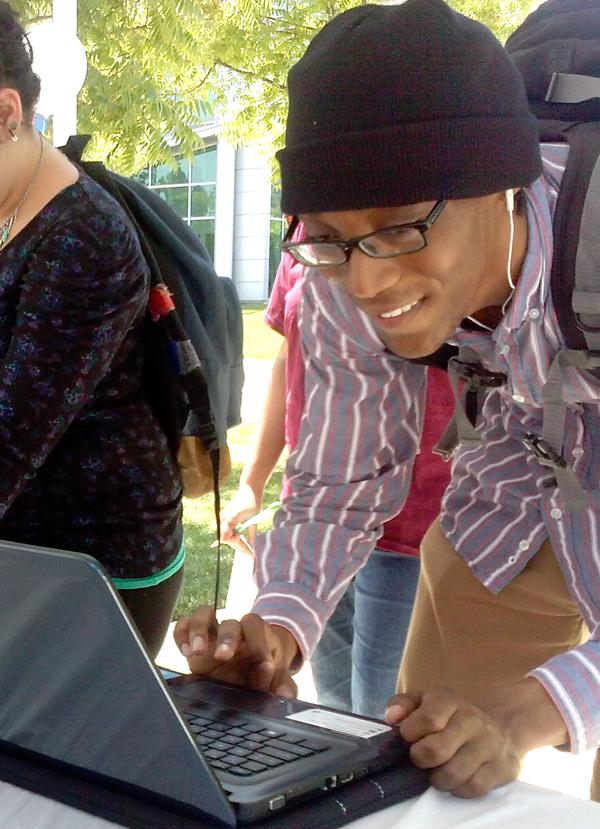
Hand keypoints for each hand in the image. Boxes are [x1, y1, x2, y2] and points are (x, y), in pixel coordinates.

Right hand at [173, 606, 298, 696]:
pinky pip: (184, 625)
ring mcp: (213, 633)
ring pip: (204, 615)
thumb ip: (283, 685)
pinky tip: (184, 651)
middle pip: (230, 622)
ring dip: (198, 629)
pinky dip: (181, 633)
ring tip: (195, 651)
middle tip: (223, 657)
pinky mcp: (195, 641)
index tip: (263, 665)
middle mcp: (234, 630)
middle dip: (227, 638)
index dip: (259, 642)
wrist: (251, 666)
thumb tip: (286, 695)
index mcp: (256, 634)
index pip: (256, 626)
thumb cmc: (264, 669)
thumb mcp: (277, 677)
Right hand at [220, 484, 261, 551]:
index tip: (248, 551)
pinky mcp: (227, 515)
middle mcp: (224, 518)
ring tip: (246, 548)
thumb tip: (253, 546)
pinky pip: (228, 529)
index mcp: (229, 519)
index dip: (238, 546)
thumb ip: (252, 533)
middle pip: (226, 538)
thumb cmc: (253, 501)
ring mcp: (224, 516)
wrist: (250, 487)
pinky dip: (234, 535)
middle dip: (237, 546)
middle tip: (248, 554)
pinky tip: (241, 539)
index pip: (228, 538)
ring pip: (227, 534)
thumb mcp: (254, 519)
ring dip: (235, 541)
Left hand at [384, 689, 521, 797]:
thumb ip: (402, 704)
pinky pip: (473, 788)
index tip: (407, 738)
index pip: (428, 719)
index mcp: (450, 701)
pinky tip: (457, 779)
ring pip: (453, 774)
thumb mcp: (424, 702)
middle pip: (436, 751)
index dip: (410, 734)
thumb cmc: (449, 718)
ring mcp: (490, 744)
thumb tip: (392, 718)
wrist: (496, 728)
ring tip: (437, 771)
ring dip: (438, 779)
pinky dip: (459, 789)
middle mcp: (472, 720)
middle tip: (420, 759)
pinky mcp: (504, 767)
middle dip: (421, 759)